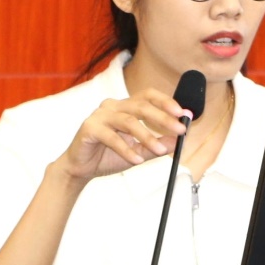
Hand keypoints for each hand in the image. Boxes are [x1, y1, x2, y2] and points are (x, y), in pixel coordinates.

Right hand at [57, 89, 192, 182]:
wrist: (81, 168)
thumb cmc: (108, 155)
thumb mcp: (139, 151)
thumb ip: (157, 144)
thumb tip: (178, 141)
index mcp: (125, 106)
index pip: (148, 96)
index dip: (166, 102)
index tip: (183, 113)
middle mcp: (113, 106)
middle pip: (141, 106)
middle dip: (163, 118)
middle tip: (180, 130)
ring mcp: (100, 116)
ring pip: (128, 121)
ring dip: (147, 137)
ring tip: (160, 151)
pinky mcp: (89, 128)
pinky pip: (111, 137)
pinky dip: (126, 150)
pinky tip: (136, 160)